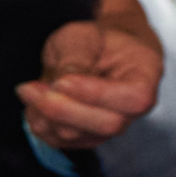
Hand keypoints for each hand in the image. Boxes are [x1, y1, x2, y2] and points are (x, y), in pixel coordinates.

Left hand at [19, 19, 160, 148]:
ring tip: (29, 88)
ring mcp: (108, 129)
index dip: (97, 94)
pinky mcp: (83, 138)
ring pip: (75, 136)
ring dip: (43, 114)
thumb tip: (61, 84)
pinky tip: (35, 101)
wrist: (98, 53)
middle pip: (106, 125)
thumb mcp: (85, 35)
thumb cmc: (97, 41)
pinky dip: (38, 122)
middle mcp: (132, 111)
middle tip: (30, 88)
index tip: (61, 81)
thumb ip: (77, 56)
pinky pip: (56, 141)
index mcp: (145, 79)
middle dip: (63, 109)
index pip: (133, 99)